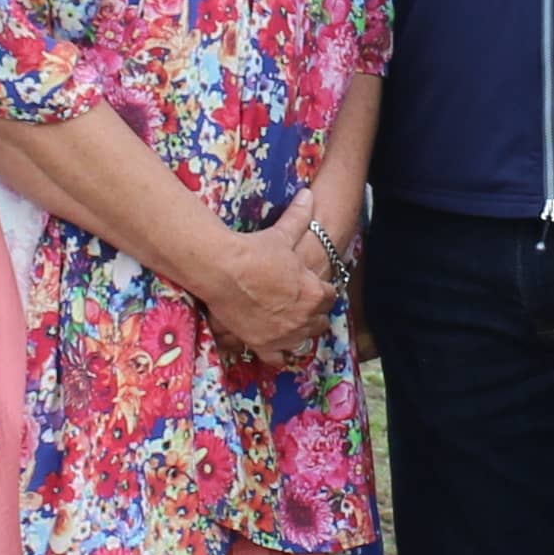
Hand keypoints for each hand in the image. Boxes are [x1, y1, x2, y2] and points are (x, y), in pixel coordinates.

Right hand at [197, 191, 339, 360]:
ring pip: (303, 341)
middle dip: (313, 313)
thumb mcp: (282, 234)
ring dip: (300, 333)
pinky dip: (280, 354)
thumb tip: (308, 195)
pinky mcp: (263, 344)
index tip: (313, 288)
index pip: (330, 296)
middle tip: (300, 305)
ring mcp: (285, 334)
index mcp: (314, 291)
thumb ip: (299, 217)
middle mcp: (304, 317)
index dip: (322, 291)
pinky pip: (279, 359)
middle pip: (320, 321)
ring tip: (291, 325)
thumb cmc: (255, 250)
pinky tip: (276, 347)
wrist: (223, 269)